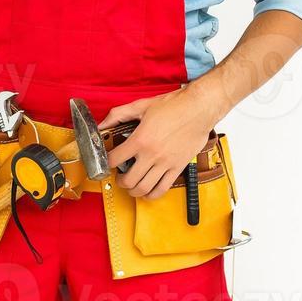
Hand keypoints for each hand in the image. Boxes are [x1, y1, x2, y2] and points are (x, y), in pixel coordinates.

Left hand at [101, 86, 219, 199]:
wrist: (199, 109)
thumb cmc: (172, 106)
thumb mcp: (141, 106)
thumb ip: (118, 115)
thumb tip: (102, 124)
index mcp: (140, 139)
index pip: (115, 159)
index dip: (107, 162)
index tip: (107, 161)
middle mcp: (152, 154)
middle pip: (129, 179)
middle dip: (120, 181)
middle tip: (119, 177)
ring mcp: (165, 163)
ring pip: (145, 188)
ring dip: (134, 191)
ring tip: (131, 186)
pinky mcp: (178, 167)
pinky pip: (163, 188)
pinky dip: (152, 194)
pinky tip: (147, 191)